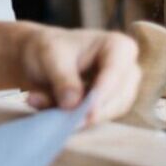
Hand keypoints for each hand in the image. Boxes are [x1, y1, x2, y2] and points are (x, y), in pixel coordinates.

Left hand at [19, 27, 139, 124]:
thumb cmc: (49, 48)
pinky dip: (71, 117)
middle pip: (118, 99)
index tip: (88, 111)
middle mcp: (127, 70)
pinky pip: (94, 118)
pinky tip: (46, 106)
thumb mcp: (50, 56)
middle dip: (90, 110)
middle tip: (64, 119)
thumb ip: (62, 79)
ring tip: (41, 102)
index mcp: (118, 46)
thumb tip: (72, 105)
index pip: (116, 73)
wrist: (38, 56)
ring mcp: (121, 91)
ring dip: (76, 114)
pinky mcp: (108, 107)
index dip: (103, 93)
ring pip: (107, 113)